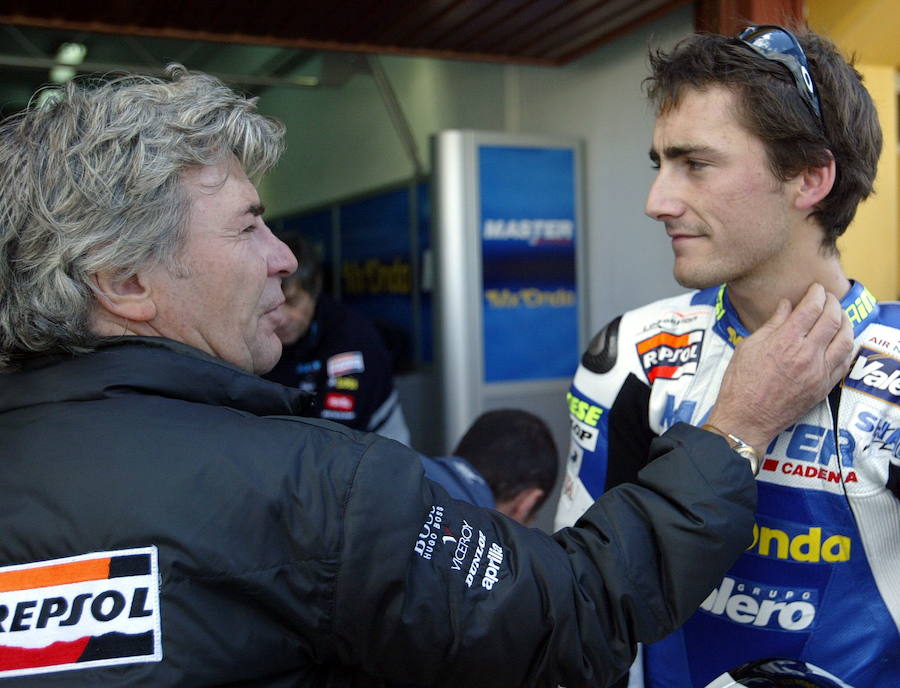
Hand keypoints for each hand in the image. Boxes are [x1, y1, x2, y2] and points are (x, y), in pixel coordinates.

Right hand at [707, 283, 853, 453]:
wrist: (746, 418)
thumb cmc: (740, 383)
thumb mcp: (748, 346)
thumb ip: (771, 324)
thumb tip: (786, 306)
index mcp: (784, 341)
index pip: (811, 308)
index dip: (816, 294)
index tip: (815, 289)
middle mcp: (806, 354)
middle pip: (832, 319)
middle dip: (833, 303)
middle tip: (827, 298)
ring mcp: (818, 371)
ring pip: (846, 339)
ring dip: (846, 322)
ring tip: (839, 316)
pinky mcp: (823, 386)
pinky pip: (845, 362)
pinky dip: (847, 346)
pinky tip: (841, 340)